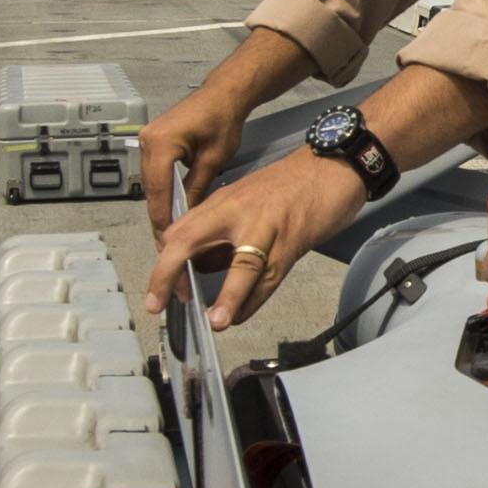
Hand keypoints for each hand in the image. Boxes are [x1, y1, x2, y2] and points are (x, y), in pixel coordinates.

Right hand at [139, 81, 249, 235]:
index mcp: (161, 143)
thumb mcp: (213, 160)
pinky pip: (154, 171)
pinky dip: (162, 188)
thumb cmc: (222, 119)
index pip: (158, 190)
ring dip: (160, 203)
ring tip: (170, 227)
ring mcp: (147, 138)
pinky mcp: (152, 140)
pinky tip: (171, 204)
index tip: (166, 239)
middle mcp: (148, 139)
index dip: (162, 218)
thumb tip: (187, 216)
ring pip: (150, 181)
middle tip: (166, 241)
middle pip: (150, 187)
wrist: (222, 95)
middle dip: (159, 215)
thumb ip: (196, 189)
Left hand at [146, 147, 366, 328]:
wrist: (331, 165)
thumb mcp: (245, 203)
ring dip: (227, 297)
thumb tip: (201, 268)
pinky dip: (256, 299)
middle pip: (190, 240)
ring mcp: (265, 226)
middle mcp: (236, 211)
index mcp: (221, 202)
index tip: (161, 289)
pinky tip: (242, 315)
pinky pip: (271, 275)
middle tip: (157, 302)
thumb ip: (221, 233)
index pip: (178, 231)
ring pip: (241, 263)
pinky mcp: (292, 239)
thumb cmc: (290, 185)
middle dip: (167, 272)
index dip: (164, 261)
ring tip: (215, 322)